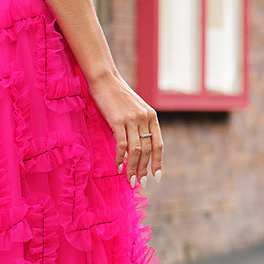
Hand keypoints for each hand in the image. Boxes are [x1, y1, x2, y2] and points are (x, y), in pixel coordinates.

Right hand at [87, 71, 163, 186]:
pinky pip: (121, 144)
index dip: (158, 162)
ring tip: (130, 179)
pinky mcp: (118, 120)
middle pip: (147, 150)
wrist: (104, 79)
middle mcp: (145, 118)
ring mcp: (132, 119)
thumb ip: (139, 126)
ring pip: (136, 150)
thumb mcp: (134, 109)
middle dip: (144, 169)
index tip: (156, 176)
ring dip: (133, 167)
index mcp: (152, 116)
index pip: (158, 144)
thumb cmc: (117, 95)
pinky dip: (120, 157)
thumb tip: (136, 150)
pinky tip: (118, 166)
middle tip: (141, 183)